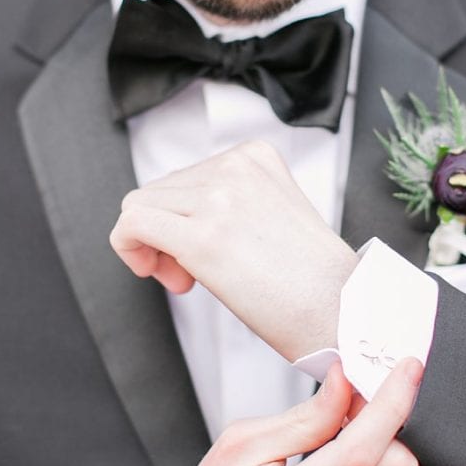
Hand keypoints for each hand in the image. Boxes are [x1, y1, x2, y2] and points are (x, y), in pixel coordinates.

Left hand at [110, 140, 358, 359]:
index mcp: (256, 156)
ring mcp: (219, 198)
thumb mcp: (273, 211)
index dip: (184, 215)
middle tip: (192, 274)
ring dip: (152, 245)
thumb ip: (231, 199)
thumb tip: (172, 213)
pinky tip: (156, 273)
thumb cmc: (310, 277)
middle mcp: (236, 168)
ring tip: (187, 279)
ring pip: (139, 205)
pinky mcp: (201, 237)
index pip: (187, 174)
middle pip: (159, 190)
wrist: (337, 309)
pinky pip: (130, 225)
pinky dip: (128, 249)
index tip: (205, 251)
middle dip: (166, 233)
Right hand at [174, 359, 426, 465]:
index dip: (392, 404)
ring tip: (364, 421)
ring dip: (399, 442)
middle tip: (373, 393)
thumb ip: (304, 417)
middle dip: (399, 419)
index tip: (407, 368)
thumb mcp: (241, 448)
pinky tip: (366, 449)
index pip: (359, 454)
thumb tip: (348, 382)